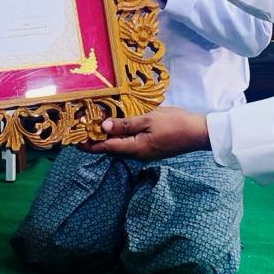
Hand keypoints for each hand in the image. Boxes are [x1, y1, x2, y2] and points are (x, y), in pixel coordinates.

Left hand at [81, 108, 209, 160]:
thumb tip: (104, 127)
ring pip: (121, 147)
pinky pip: (130, 145)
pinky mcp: (151, 149)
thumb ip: (125, 125)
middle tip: (83, 129)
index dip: (89, 144)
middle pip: (111, 149)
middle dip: (96, 141)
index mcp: (135, 148)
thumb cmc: (174, 123)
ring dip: (108, 138)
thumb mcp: (148, 120)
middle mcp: (138, 154)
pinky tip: (117, 128)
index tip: (74, 140)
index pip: (106, 147)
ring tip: (96, 126)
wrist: (199, 133)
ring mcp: (145, 153)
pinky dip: (120, 137)